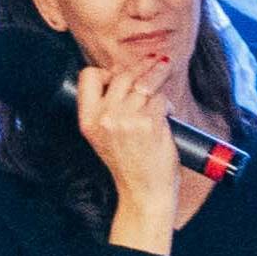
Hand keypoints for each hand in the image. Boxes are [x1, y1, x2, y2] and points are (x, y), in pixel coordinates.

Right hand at [73, 61, 177, 243]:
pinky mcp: (149, 123)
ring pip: (144, 82)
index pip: (89, 77)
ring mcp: (126, 119)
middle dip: (142, 66)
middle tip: (156, 63)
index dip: (107, 71)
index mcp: (88, 120)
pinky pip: (161, 98)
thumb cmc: (130, 164)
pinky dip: (167, 102)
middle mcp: (104, 117)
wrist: (143, 192)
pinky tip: (168, 111)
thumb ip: (108, 109)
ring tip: (165, 70)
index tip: (121, 73)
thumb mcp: (105, 137)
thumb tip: (129, 78)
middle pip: (122, 75)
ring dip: (159, 76)